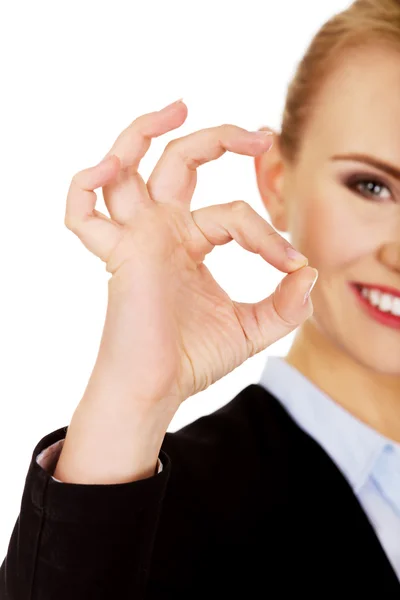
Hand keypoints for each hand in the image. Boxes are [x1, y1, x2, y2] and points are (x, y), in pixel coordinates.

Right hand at [64, 100, 317, 413]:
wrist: (158, 389)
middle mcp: (161, 230)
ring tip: (179, 106)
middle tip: (258, 135)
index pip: (234, 211)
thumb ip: (286, 303)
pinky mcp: (118, 253)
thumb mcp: (255, 327)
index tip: (294, 265)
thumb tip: (310, 270)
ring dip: (143, 131)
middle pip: (177, 160)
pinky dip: (86, 186)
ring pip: (126, 166)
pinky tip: (110, 169)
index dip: (269, 234)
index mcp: (189, 241)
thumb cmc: (194, 358)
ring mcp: (136, 237)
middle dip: (217, 137)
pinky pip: (82, 212)